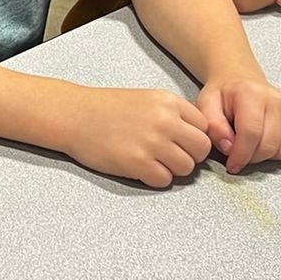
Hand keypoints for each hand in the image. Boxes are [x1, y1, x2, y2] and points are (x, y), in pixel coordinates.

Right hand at [59, 86, 215, 188]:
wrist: (75, 115)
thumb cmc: (107, 109)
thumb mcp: (147, 99)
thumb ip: (173, 114)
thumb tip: (194, 137)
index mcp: (169, 102)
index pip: (204, 127)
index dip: (194, 138)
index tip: (182, 143)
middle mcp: (165, 121)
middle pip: (201, 149)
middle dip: (190, 156)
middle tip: (172, 156)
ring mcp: (152, 143)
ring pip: (186, 167)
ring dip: (173, 169)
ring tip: (154, 163)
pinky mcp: (137, 163)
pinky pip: (164, 180)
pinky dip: (155, 179)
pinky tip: (141, 169)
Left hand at [195, 75, 280, 174]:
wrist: (242, 80)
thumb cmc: (225, 95)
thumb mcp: (206, 105)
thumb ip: (213, 126)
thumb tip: (228, 147)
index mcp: (251, 94)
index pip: (251, 133)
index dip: (241, 155)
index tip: (232, 165)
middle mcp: (277, 99)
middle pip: (269, 145)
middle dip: (252, 157)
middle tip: (240, 152)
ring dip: (268, 156)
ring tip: (254, 145)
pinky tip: (270, 143)